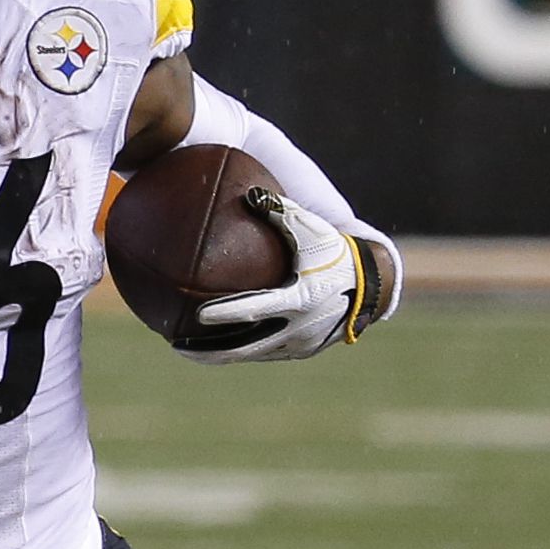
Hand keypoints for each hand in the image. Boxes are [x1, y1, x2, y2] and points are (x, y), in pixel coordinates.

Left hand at [176, 192, 399, 365]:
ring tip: (187, 351)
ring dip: (219, 356)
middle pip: (244, 347)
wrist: (372, 284)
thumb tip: (249, 192)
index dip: (226, 315)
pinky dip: (240, 351)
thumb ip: (280, 212)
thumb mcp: (312, 229)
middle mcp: (298, 328)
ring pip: (251, 355)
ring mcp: (299, 345)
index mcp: (299, 300)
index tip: (197, 316)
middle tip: (177, 345)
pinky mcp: (301, 352)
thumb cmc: (337, 251)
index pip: (255, 310)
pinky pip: (264, 353)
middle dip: (209, 351)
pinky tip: (216, 345)